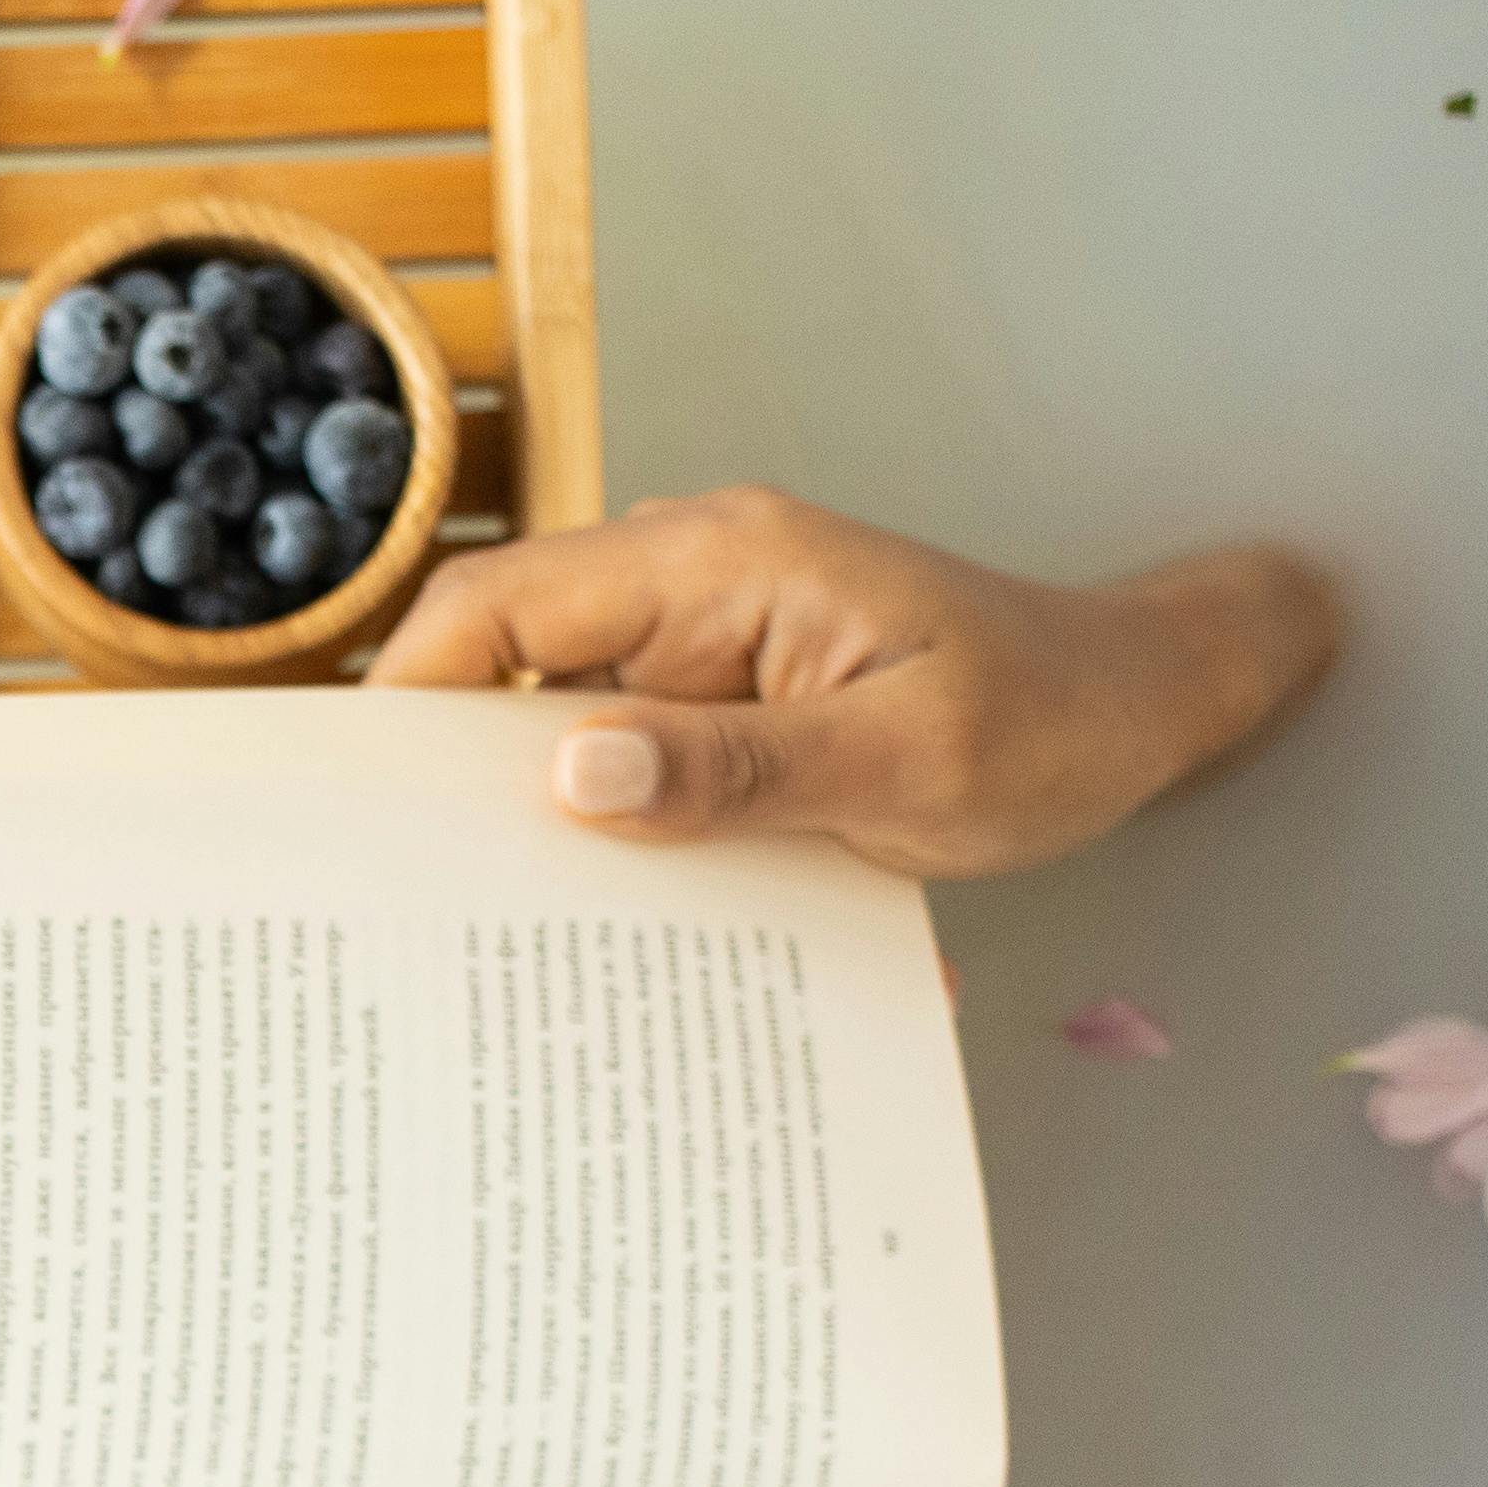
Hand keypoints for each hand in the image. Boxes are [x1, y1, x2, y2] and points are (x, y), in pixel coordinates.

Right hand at [365, 489, 1339, 880]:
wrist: (1142, 708)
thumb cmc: (1048, 725)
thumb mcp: (903, 765)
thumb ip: (736, 770)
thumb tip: (570, 779)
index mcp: (720, 564)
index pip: (500, 604)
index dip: (403, 695)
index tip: (345, 806)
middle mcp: (691, 583)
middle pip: (501, 660)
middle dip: (437, 767)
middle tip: (387, 892)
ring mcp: (700, 640)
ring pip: (548, 714)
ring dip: (512, 807)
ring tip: (467, 922)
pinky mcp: (719, 699)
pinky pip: (615, 750)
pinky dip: (586, 819)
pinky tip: (574, 909)